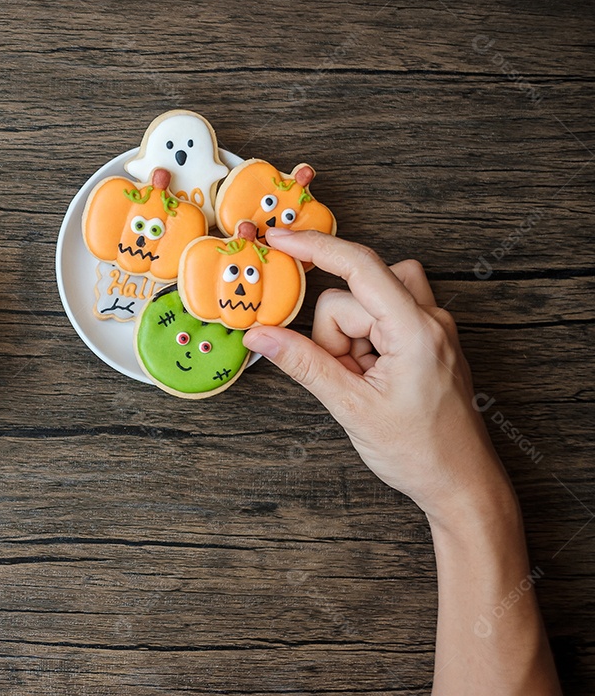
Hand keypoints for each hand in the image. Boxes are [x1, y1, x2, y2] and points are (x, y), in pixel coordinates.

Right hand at [241, 228, 512, 523]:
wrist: (461, 483)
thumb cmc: (420, 452)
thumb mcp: (351, 408)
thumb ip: (303, 364)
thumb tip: (261, 335)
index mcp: (416, 331)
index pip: (359, 267)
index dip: (315, 248)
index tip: (279, 239)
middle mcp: (430, 319)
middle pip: (354, 294)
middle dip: (334, 333)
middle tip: (345, 376)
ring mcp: (431, 327)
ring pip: (365, 304)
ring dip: (349, 337)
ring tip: (362, 381)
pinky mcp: (426, 338)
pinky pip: (380, 319)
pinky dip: (362, 344)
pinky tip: (372, 378)